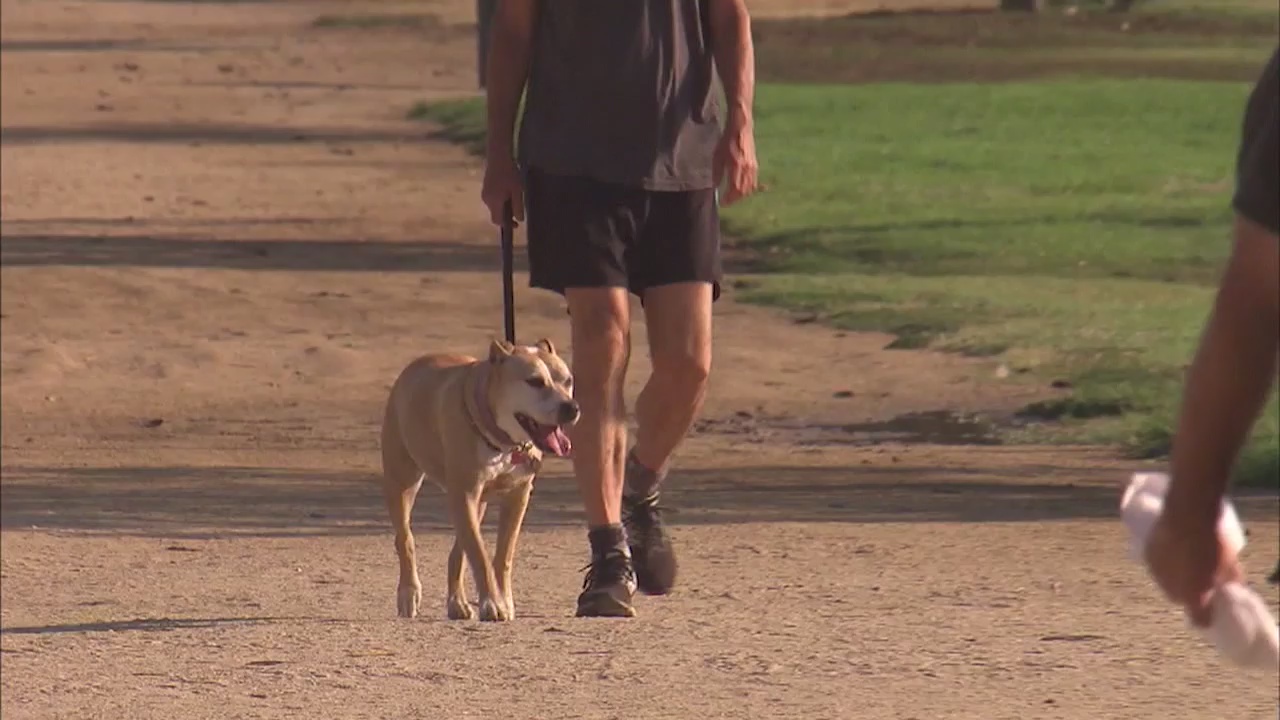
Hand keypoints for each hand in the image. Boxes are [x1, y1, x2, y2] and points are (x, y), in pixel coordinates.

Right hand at [481, 154, 524, 226]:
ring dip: (504, 206)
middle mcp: (486, 200)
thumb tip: (520, 220)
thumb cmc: (509, 173)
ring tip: (514, 197)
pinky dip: (500, 200)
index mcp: (494, 202)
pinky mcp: (485, 187)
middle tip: (517, 208)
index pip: (497, 221)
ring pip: (494, 206)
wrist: (498, 156)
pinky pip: (493, 199)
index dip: (506, 225)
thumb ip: (518, 206)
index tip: (516, 224)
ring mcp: (484, 193)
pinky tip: (507, 190)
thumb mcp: (517, 191)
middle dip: (506, 215)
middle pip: (495, 214)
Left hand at [713, 118, 758, 205]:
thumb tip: (715, 187)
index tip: (722, 203)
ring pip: (749, 188)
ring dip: (741, 196)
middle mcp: (747, 169)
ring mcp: (753, 168)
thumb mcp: (717, 156)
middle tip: (726, 202)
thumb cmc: (727, 141)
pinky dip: (747, 189)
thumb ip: (717, 173)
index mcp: (736, 167)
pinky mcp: (755, 166)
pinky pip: (753, 182)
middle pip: (742, 191)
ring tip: (732, 197)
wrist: (741, 129)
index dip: (728, 199)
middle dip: (734, 199)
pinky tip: (741, 190)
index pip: (734, 189)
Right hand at [1144, 497, 1243, 626]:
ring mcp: (1156, 573)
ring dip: (1174, 578)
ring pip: (1164, 582)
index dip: (1205, 616)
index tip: (1212, 610)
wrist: (1187, 515)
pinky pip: (1156, 566)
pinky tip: (1172, 552)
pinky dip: (1164, 564)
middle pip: (1179, 599)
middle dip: (1188, 593)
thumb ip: (1227, 578)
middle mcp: (1171, 589)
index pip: (1199, 619)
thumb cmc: (1213, 541)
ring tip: (1185, 563)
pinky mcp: (1147, 556)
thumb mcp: (1229, 563)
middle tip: (1200, 580)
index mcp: (1193, 595)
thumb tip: (1230, 584)